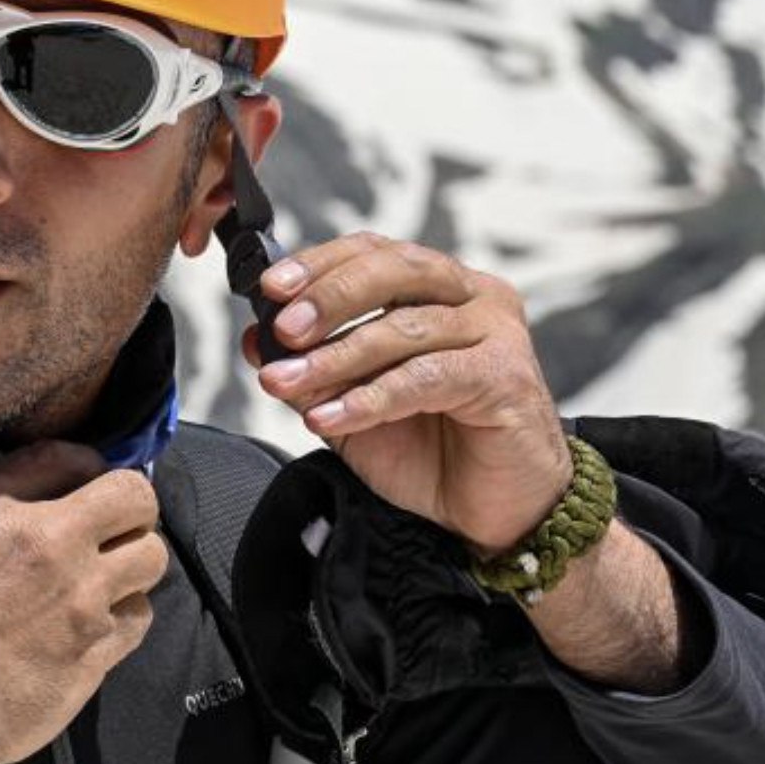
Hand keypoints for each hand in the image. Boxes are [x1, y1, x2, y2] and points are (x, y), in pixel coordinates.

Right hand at [0, 440, 165, 763]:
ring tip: (100, 581)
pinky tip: (90, 626)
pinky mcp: (94, 659)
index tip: (78, 486)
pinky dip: (122, 617)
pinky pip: (138, 620)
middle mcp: (52, 549)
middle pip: (137, 500)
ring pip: (152, 561)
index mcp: (0, 511)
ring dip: (130, 564)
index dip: (86, 469)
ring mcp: (82, 607)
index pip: (77, 456)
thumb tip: (31, 486)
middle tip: (107, 528)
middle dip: (129, 508)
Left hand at [243, 232, 569, 557]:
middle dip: (329, 297)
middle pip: (394, 272)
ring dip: (336, 356)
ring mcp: (496, 332)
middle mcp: (473, 297)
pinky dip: (370, 398)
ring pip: (404, 328)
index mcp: (439, 287)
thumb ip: (314, 370)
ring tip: (287, 381)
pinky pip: (425, 378)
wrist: (495, 511)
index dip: (321, 263)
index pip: (375, 252)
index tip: (271, 287)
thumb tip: (259, 340)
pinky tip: (328, 417)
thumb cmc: (435, 449)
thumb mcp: (356, 406)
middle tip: (283, 329)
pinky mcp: (505, 376)